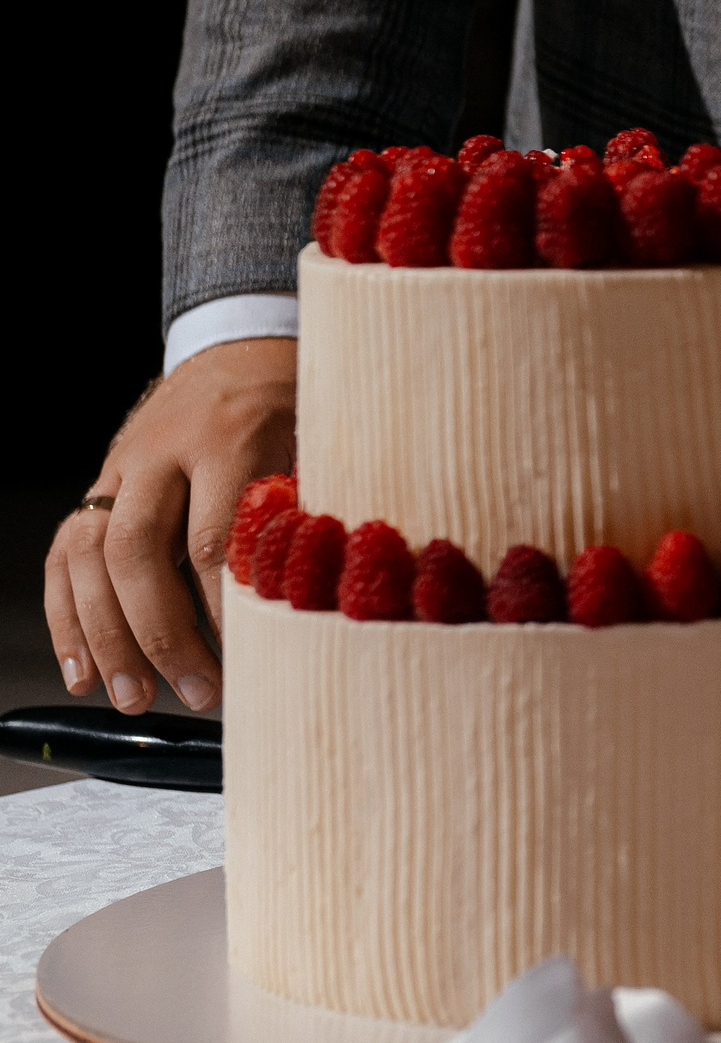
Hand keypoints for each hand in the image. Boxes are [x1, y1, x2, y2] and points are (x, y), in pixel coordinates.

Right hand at [47, 338, 296, 712]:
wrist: (244, 345)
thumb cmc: (294, 402)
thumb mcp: (320, 441)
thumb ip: (314, 508)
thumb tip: (333, 599)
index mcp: (228, 439)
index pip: (214, 538)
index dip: (228, 610)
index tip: (253, 663)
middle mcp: (161, 453)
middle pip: (138, 552)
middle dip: (161, 634)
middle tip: (196, 693)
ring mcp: (122, 468)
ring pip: (89, 556)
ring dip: (106, 636)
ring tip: (133, 697)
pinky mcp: (101, 483)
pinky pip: (65, 553)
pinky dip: (67, 615)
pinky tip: (82, 668)